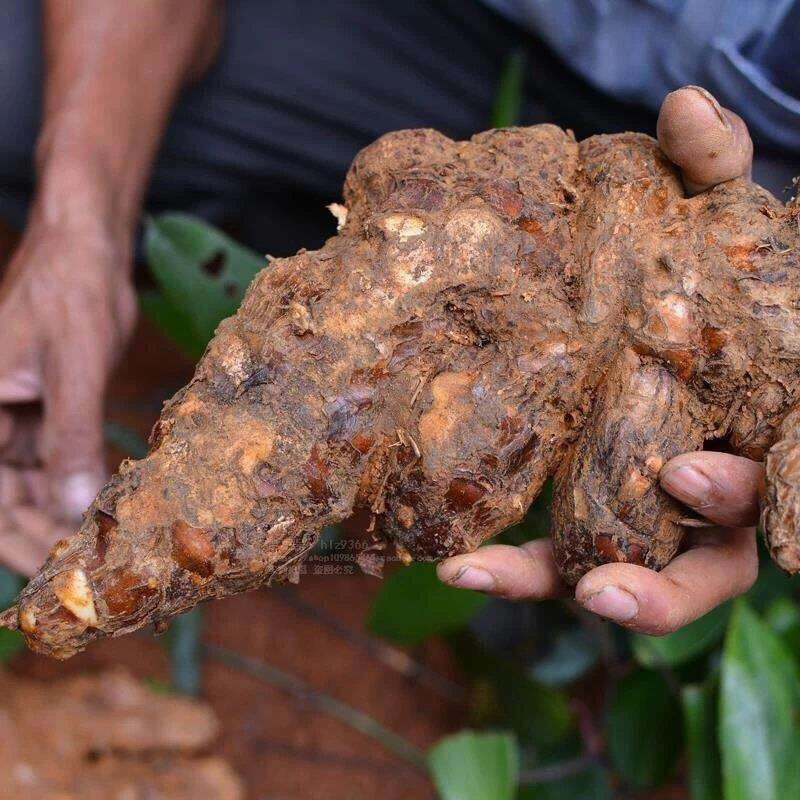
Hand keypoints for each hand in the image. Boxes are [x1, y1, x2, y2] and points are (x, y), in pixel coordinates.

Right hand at [0, 216, 135, 574]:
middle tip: (81, 577)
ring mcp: (13, 420)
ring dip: (58, 518)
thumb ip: (72, 437)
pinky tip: (101, 511)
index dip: (12, 539)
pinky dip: (75, 487)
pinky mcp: (44, 414)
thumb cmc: (69, 294)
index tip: (46, 580)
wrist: (86, 254)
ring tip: (97, 552)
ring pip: (29, 487)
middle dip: (38, 538)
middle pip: (4, 499)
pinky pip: (53, 462)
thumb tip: (71, 507)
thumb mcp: (74, 367)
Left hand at [437, 86, 758, 633]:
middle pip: (705, 568)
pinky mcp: (583, 506)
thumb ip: (712, 166)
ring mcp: (644, 505)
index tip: (683, 471)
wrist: (654, 292)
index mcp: (762, 426)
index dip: (739, 494)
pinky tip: (452, 562)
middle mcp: (712, 483)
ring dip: (555, 586)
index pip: (774, 485)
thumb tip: (683, 109)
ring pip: (622, 574)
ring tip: (477, 579)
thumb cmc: (700, 264)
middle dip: (659, 587)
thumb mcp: (713, 211)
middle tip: (598, 588)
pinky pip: (557, 556)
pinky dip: (514, 568)